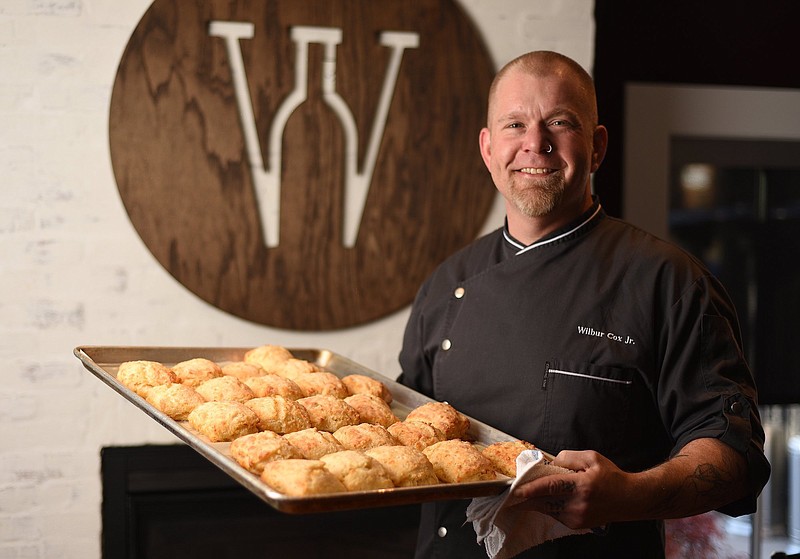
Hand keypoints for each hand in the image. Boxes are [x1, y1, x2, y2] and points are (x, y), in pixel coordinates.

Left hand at [510, 449, 632, 529]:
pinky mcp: (576, 524)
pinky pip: (555, 513)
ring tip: (529, 492)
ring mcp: (577, 517)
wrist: (629, 499)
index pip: (550, 486)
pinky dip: (548, 505)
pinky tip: (549, 497)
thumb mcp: (591, 458)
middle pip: (544, 500)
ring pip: (547, 508)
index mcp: (582, 485)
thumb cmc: (610, 476)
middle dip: (527, 496)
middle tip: (513, 491)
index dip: (531, 488)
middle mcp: (578, 504)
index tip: (515, 489)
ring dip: (536, 500)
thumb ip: (567, 458)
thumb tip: (549, 463)